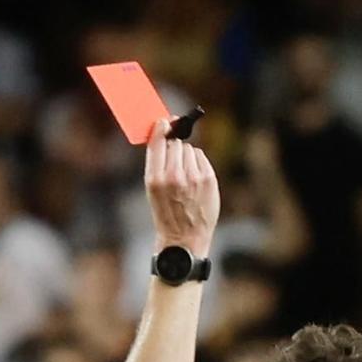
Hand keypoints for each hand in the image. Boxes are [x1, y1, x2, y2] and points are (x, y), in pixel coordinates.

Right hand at [145, 120, 219, 254]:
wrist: (184, 240)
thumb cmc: (166, 213)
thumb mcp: (152, 190)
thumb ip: (156, 163)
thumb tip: (163, 132)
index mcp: (155, 179)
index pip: (158, 141)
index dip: (161, 129)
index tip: (163, 121)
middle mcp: (174, 176)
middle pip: (174, 143)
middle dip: (173, 147)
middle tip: (173, 162)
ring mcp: (193, 178)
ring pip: (188, 148)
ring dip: (186, 156)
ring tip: (184, 176)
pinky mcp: (208, 179)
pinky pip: (200, 157)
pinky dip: (197, 163)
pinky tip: (194, 179)